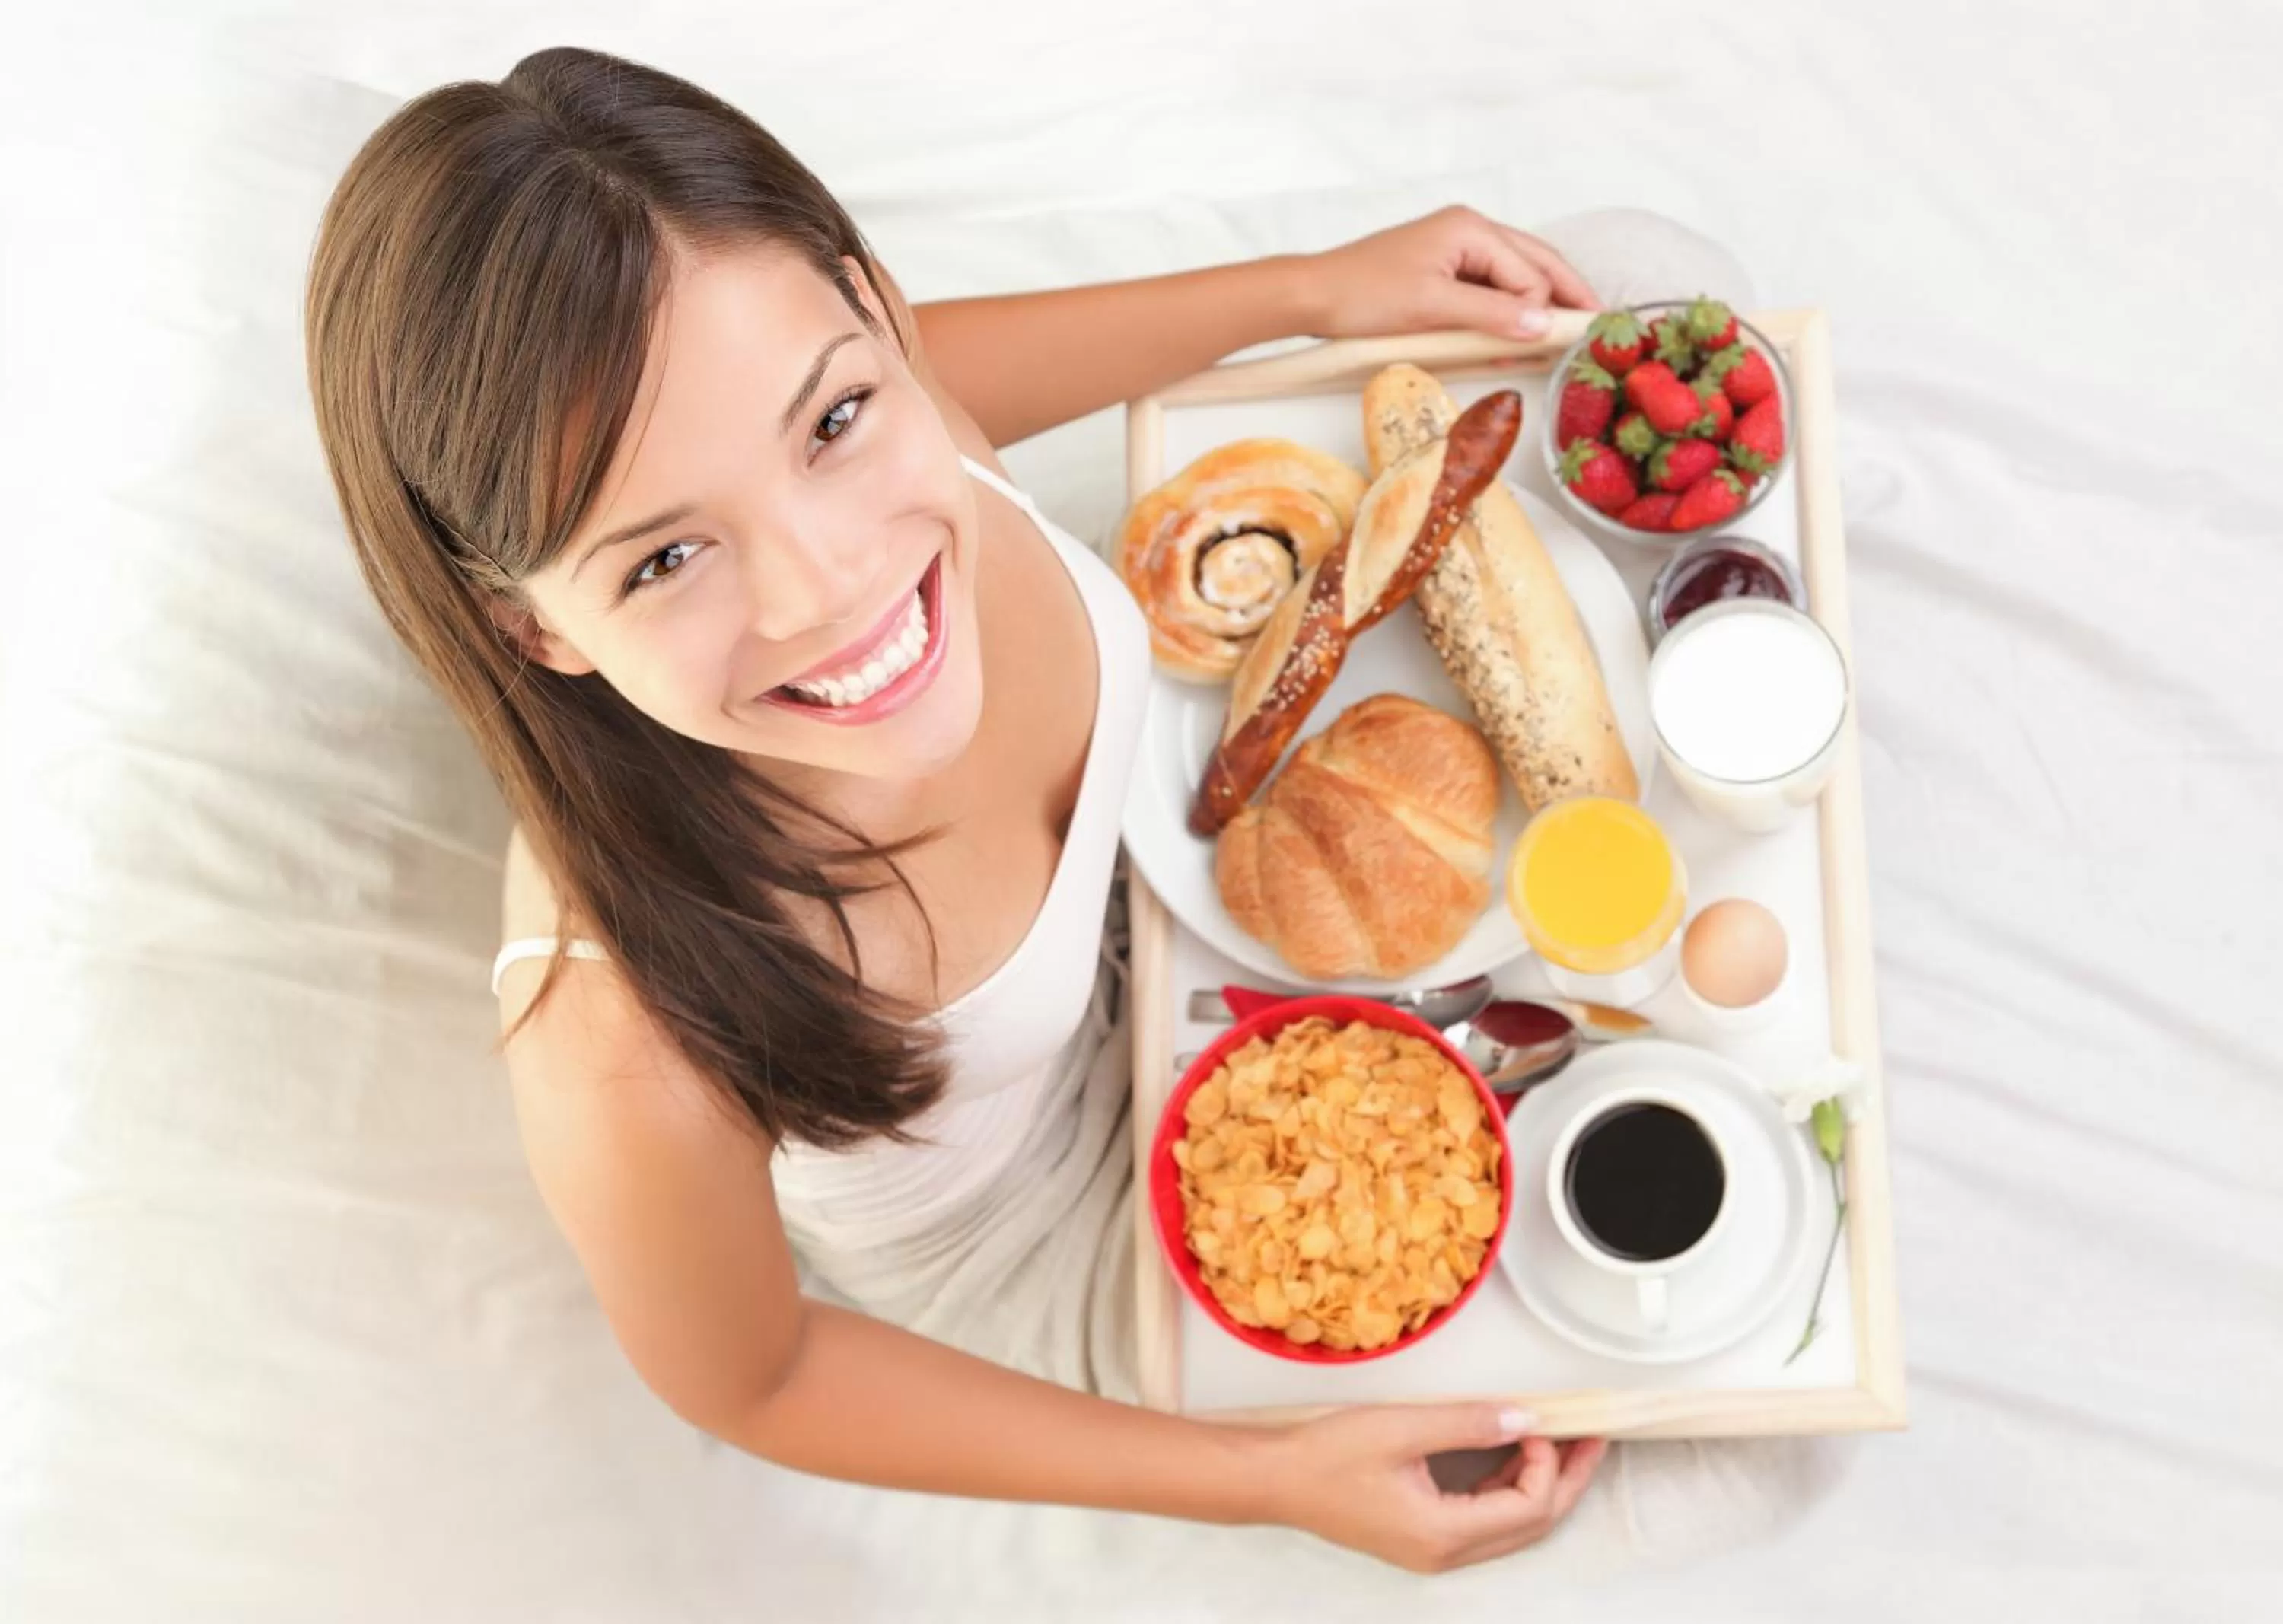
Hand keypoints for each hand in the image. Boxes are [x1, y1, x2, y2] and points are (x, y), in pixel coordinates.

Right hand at [1257, 1403, 1608, 1572]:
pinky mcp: (1422, 1538)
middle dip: (1564, 1480)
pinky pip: (1484, 1521)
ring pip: (1510, 1526)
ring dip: (1536, 1484)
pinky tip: (1509, 1455)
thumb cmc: (1329, 1455)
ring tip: (1554, 1440)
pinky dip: (1505, 1488)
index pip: (1527, 1508)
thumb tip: (1523, 1417)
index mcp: (1444, 1533)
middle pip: (1530, 1526)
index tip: (1543, 1420)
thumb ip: (1467, 1424)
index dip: (1547, 1463)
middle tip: (1589, 1439)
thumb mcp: (1402, 1428)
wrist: (1276, 1479)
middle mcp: (1445, 1553)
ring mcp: (1433, 1550)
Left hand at [1297, 207, 1599, 341]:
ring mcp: (1457, 251)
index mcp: (1470, 228)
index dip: (1552, 307)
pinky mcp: (1444, 273)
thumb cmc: (1363, 294)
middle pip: (1535, 265)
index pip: (1531, 270)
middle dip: (1562, 298)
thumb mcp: (1432, 307)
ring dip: (1533, 311)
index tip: (1573, 340)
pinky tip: (1514, 342)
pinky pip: (1489, 293)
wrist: (1314, 297)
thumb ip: (1492, 314)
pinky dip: (1505, 316)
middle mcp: (1469, 232)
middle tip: (1592, 332)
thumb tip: (1544, 325)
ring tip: (1557, 343)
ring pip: (1515, 280)